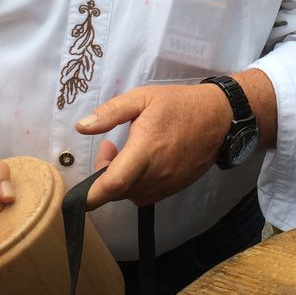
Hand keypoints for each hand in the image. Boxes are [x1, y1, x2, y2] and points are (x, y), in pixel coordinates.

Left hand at [78, 82, 233, 209]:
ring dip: (121, 180)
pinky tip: (142, 163)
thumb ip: (110, 113)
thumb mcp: (142, 98)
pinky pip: (147, 195)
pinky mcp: (176, 188)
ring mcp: (168, 184)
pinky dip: (136, 184)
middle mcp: (157, 173)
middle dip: (105, 175)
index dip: (91, 196)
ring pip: (132, 195)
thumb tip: (81, 127)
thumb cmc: (178, 104)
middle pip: (118, 191)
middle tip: (109, 147)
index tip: (77, 196)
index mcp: (145, 150)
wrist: (218, 116)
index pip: (113, 184)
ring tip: (126, 153)